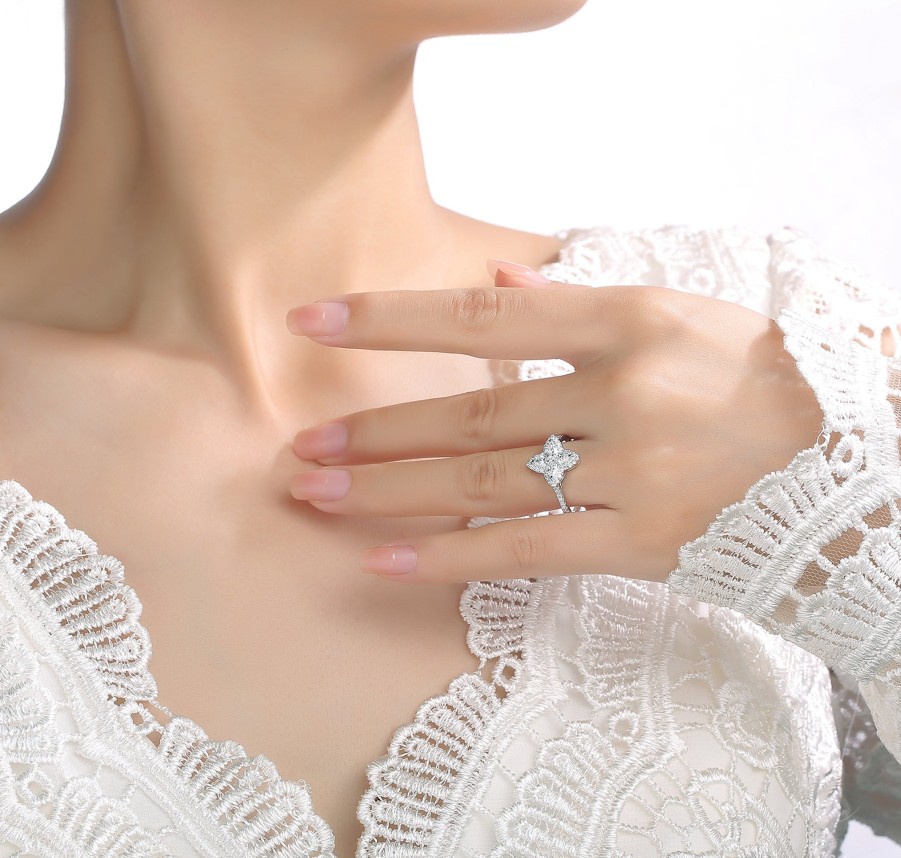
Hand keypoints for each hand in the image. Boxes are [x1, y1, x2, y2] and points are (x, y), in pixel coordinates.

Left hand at [285, 264, 824, 584]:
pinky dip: (450, 556)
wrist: (848, 462)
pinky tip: (384, 557)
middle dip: (378, 431)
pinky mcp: (641, 541)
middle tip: (303, 444)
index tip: (315, 319)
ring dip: (392, 489)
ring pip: (485, 484)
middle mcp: (622, 393)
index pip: (479, 319)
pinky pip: (527, 550)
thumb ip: (577, 303)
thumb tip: (494, 285)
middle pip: (470, 415)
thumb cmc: (755, 379)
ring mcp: (630, 471)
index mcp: (628, 322)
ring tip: (320, 492)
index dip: (390, 319)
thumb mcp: (679, 315)